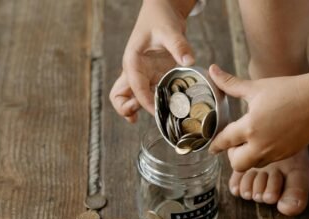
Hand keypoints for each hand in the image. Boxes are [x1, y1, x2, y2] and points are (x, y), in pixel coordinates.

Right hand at [109, 0, 195, 122]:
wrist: (163, 10)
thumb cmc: (160, 18)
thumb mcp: (170, 30)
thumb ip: (178, 45)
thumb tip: (188, 61)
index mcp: (132, 61)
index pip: (134, 87)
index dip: (144, 102)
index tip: (158, 111)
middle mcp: (135, 71)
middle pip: (120, 96)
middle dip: (127, 109)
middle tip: (143, 117)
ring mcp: (144, 75)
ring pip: (133, 99)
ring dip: (140, 110)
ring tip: (157, 118)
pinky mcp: (154, 76)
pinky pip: (150, 94)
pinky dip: (155, 104)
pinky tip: (169, 110)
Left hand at [208, 64, 308, 170]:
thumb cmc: (288, 90)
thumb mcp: (256, 87)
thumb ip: (231, 84)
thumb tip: (211, 70)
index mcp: (250, 126)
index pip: (224, 142)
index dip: (215, 144)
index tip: (212, 146)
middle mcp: (261, 144)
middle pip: (237, 164)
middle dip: (232, 156)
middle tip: (236, 142)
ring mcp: (275, 152)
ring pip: (253, 165)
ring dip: (248, 156)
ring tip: (252, 139)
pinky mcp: (287, 154)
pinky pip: (268, 161)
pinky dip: (263, 155)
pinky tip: (266, 139)